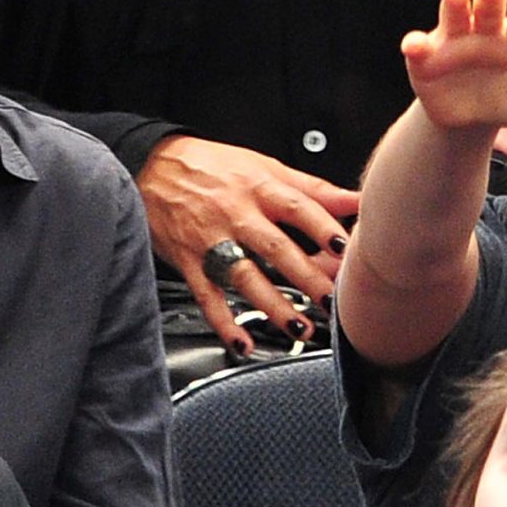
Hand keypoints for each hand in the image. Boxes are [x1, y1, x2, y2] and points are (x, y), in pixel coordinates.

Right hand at [137, 137, 358, 351]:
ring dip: (273, 306)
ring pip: (245, 277)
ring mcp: (211, 240)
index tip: (347, 250)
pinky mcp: (189, 261)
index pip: (298, 208)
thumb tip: (355, 199)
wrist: (150, 165)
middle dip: (307, 277)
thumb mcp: (264, 166)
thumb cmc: (212, 166)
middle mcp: (237, 215)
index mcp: (259, 188)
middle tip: (332, 301)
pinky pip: (207, 296)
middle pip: (276, 249)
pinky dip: (223, 322)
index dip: (323, 229)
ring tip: (300, 328)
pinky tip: (242, 342)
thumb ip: (312, 188)